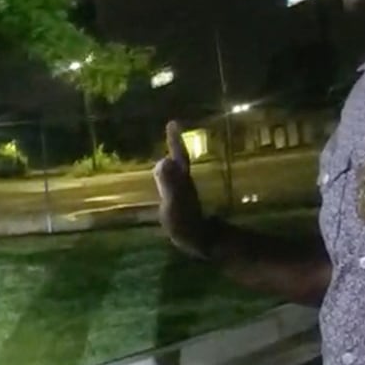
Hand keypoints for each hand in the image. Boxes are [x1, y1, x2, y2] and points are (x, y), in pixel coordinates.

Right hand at [152, 120, 214, 258]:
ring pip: (177, 171)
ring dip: (171, 160)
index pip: (179, 156)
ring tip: (164, 153)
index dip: (175, 141)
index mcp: (182, 180)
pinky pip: (174, 183)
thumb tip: (163, 160)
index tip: (172, 123)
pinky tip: (164, 180)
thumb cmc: (186, 225)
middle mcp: (184, 183)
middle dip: (174, 146)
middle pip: (179, 160)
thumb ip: (169, 183)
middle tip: (170, 130)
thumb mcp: (174, 204)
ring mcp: (184, 193)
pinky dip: (168, 176)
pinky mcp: (182, 203)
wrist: (201, 242)